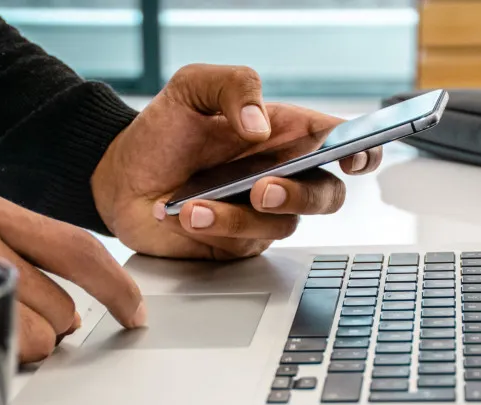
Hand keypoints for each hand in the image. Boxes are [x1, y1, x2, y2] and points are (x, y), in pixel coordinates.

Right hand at [0, 190, 144, 362]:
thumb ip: (20, 263)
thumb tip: (75, 316)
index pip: (78, 248)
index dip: (117, 285)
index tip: (136, 312)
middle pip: (63, 304)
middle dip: (52, 330)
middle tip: (11, 323)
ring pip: (37, 335)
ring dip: (20, 346)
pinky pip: (1, 349)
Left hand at [92, 64, 382, 259]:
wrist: (119, 178)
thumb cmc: (161, 132)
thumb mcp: (191, 88)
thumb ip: (234, 86)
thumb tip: (263, 124)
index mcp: (283, 135)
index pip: (338, 143)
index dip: (361, 151)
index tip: (354, 156)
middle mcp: (281, 176)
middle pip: (328, 195)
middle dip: (301, 195)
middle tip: (263, 188)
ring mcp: (261, 214)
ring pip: (284, 225)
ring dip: (240, 216)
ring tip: (195, 203)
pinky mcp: (238, 243)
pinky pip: (245, 243)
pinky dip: (216, 229)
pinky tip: (185, 214)